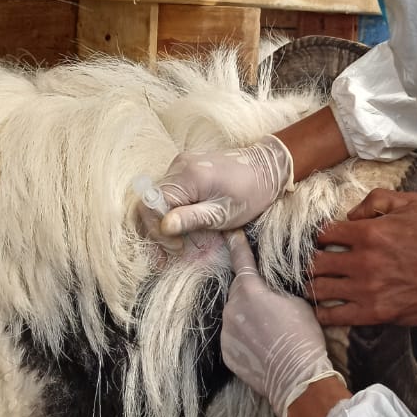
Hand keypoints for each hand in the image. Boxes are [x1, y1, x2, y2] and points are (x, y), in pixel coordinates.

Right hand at [147, 135, 293, 239]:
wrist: (267, 167)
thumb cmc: (250, 193)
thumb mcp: (223, 213)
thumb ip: (192, 219)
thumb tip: (164, 227)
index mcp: (187, 176)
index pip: (151, 205)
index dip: (157, 231)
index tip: (176, 248)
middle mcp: (178, 166)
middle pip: (150, 202)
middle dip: (157, 230)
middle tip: (173, 252)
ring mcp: (181, 164)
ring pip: (157, 198)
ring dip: (163, 223)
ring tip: (176, 244)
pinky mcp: (186, 168)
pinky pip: (168, 192)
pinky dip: (170, 212)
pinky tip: (182, 227)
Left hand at [223, 230, 341, 416]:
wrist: (297, 377)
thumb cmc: (303, 336)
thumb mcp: (297, 302)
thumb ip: (275, 290)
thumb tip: (269, 288)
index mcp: (250, 290)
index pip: (241, 261)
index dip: (237, 246)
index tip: (231, 235)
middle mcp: (232, 308)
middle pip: (238, 291)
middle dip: (250, 292)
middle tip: (270, 304)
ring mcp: (226, 332)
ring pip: (234, 315)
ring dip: (246, 316)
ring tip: (268, 330)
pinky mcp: (226, 353)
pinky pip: (233, 337)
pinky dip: (244, 338)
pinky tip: (262, 346)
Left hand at [309, 190, 416, 327]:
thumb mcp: (415, 204)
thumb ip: (378, 199)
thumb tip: (350, 215)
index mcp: (370, 233)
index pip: (324, 233)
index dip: (320, 236)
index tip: (323, 241)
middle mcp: (364, 262)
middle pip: (315, 262)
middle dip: (312, 261)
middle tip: (316, 262)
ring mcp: (367, 290)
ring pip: (319, 288)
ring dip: (313, 285)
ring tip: (316, 283)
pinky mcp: (374, 313)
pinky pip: (333, 315)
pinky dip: (323, 311)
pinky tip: (323, 307)